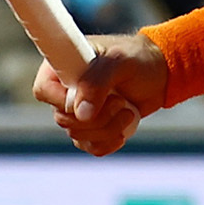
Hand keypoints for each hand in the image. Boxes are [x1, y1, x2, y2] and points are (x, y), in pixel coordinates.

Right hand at [32, 35, 167, 155]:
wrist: (160, 73)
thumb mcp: (119, 61)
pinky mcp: (92, 127)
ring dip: (107, 129)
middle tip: (119, 102)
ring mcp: (78, 110)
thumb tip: (80, 113)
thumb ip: (97, 82)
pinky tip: (123, 132)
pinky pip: (90, 147)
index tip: (89, 101)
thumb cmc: (137, 58)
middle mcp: (64, 89)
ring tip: (127, 110)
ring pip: (78, 135)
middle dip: (96, 118)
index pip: (43, 90)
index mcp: (62, 66)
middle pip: (63, 119)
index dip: (62, 102)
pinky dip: (108, 143)